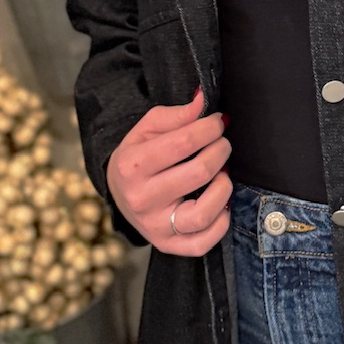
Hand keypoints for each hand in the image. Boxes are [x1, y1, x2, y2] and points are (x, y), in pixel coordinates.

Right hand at [106, 87, 231, 255]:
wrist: (119, 192)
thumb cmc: (138, 156)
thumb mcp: (147, 129)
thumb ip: (176, 114)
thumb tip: (202, 98)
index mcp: (132, 165)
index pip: (182, 143)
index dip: (209, 128)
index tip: (219, 122)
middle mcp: (141, 199)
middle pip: (198, 173)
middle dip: (220, 152)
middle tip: (223, 144)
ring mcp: (154, 226)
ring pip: (203, 214)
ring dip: (224, 188)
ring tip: (222, 174)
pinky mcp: (167, 245)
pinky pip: (203, 243)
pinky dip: (221, 223)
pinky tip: (221, 203)